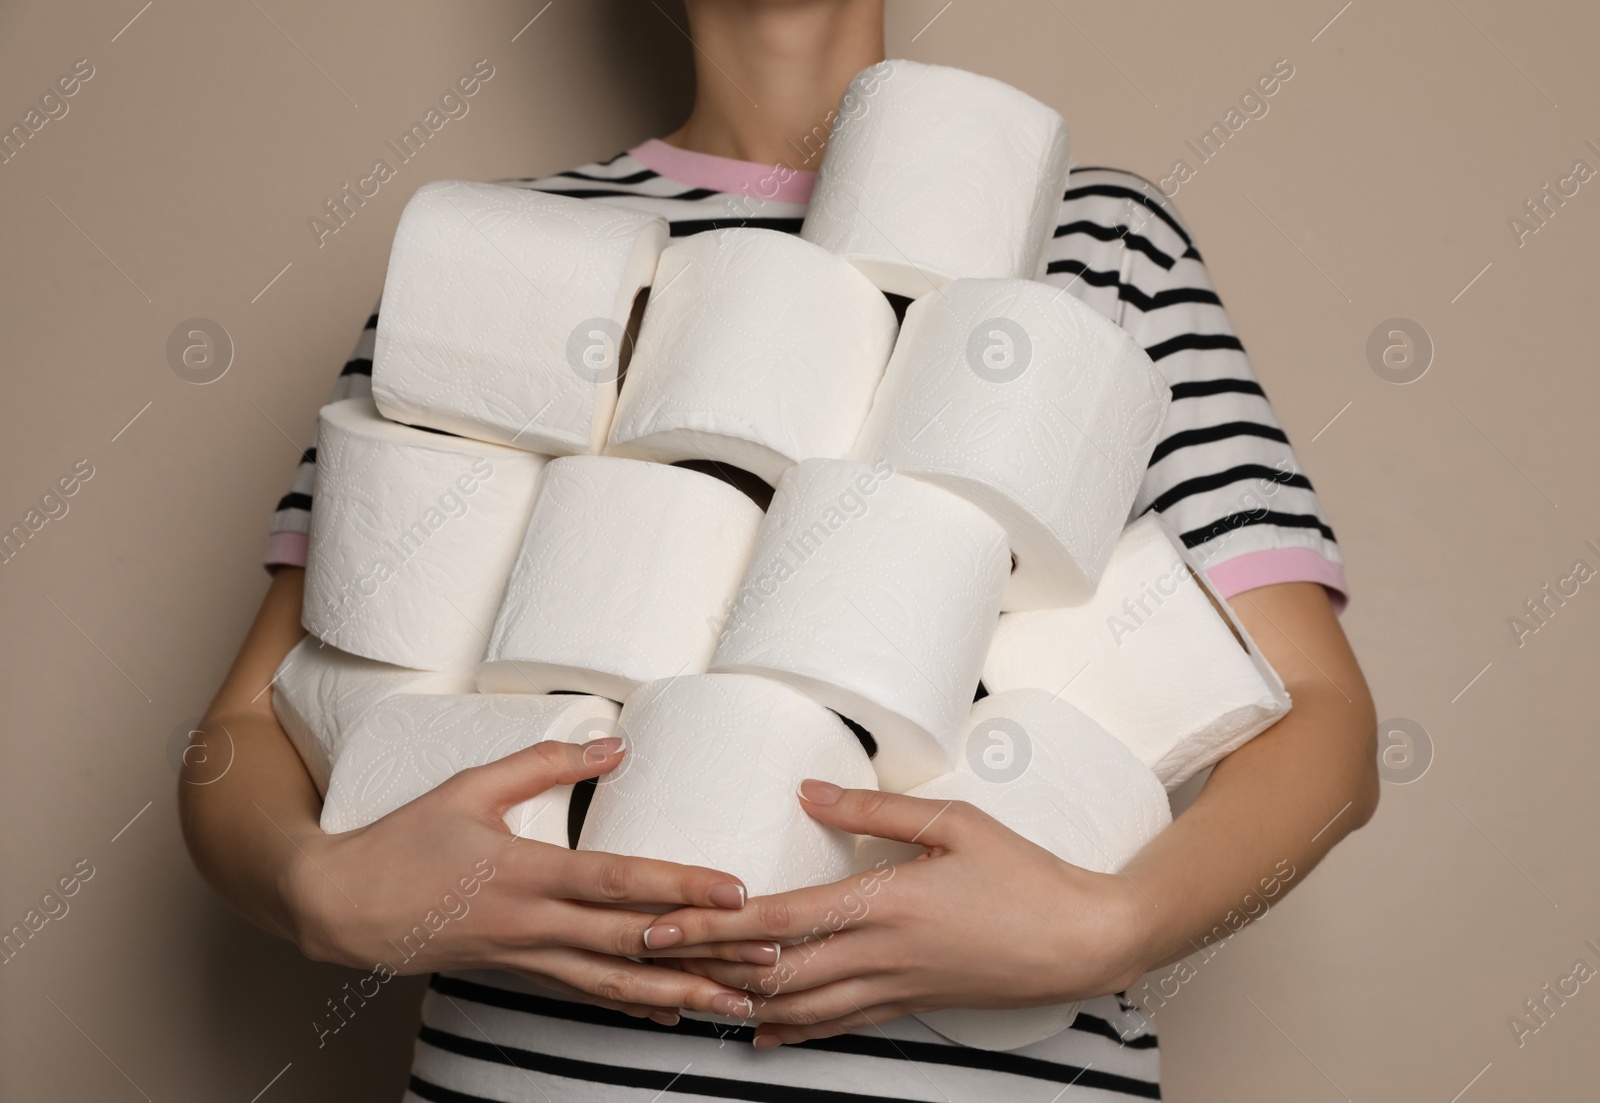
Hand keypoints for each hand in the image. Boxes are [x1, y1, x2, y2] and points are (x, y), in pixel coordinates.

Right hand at [284, 737, 771, 1024]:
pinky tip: (677, 1011)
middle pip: (634, 945)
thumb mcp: (469, 787)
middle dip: (707, 952)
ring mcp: (529, 958)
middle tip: (770, 955)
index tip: (735, 889)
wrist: (341, 909)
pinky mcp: (522, 974)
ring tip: (741, 1002)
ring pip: (619, 984)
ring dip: (685, 993)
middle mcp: (534, 925)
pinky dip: (637, 1004)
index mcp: (526, 873)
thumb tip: (614, 745)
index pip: (618, 882)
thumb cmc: (404, 842)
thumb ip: (543, 762)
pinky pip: (590, 995)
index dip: (679, 886)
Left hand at [658, 780, 1153, 1045]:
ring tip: (686, 992)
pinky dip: (790, 1029)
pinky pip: (835, 1024)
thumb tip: (808, 794)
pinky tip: (761, 1031)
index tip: (661, 921)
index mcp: (884, 903)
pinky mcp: (906, 1003)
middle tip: (648, 961)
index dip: (712, 924)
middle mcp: (878, 955)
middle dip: (702, 967)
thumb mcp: (953, 823)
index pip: (777, 919)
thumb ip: (871, 811)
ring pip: (795, 1007)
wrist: (1080, 940)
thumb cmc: (1023, 876)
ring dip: (735, 1002)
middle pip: (769, 971)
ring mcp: (891, 987)